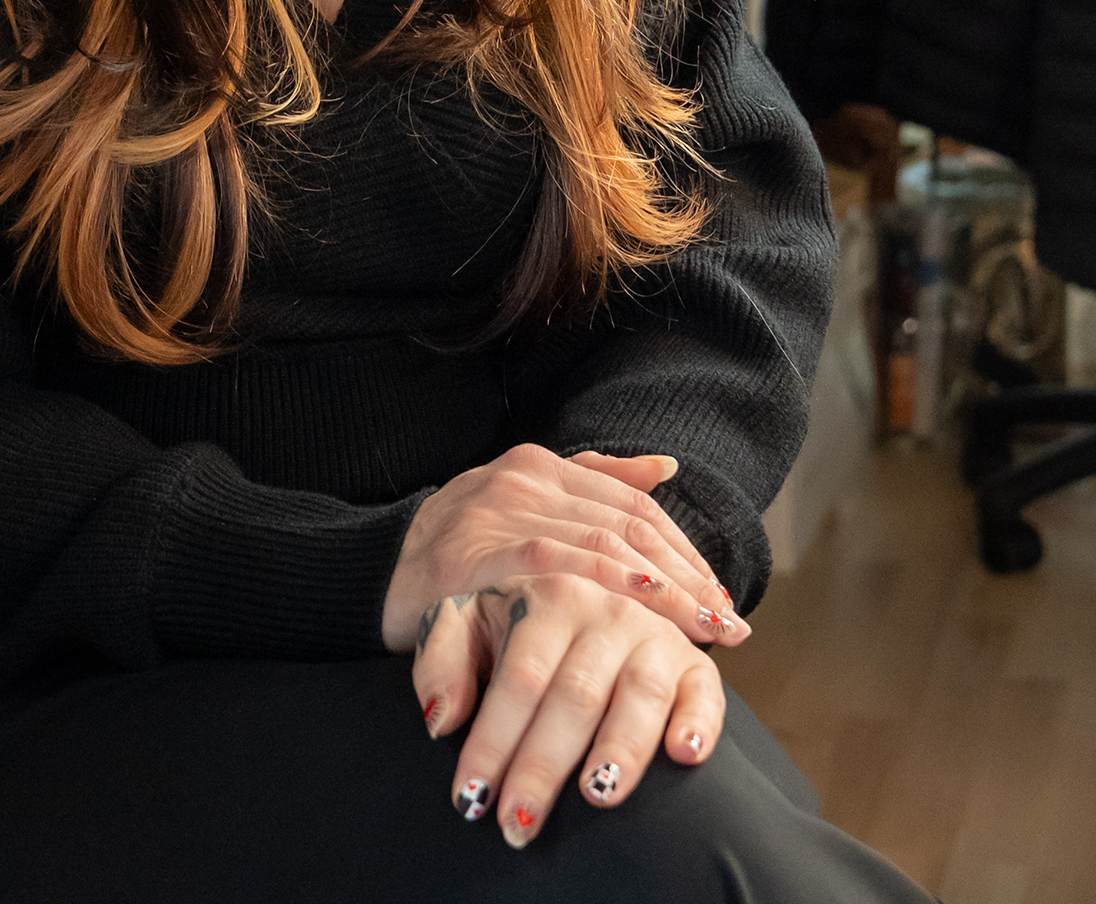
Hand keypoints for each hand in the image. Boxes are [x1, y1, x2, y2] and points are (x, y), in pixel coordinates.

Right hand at [380, 444, 747, 653]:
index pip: (632, 504)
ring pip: (599, 544)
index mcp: (537, 466)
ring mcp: (498, 516)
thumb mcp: (520, 505)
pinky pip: (553, 567)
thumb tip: (665, 466)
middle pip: (626, 525)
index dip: (683, 551)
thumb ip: (589, 481)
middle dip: (685, 578)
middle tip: (726, 625)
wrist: (368, 570)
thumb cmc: (453, 550)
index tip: (720, 598)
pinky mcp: (474, 556)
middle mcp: (522, 482)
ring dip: (658, 591)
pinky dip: (603, 582)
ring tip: (700, 628)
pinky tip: (642, 600)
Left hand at [412, 574, 721, 845]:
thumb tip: (441, 719)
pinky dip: (699, 722)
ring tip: (596, 795)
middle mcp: (604, 610)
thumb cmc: (514, 621)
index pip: (518, 681)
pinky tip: (684, 756)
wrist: (579, 583)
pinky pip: (705, 690)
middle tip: (517, 823)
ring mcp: (653, 633)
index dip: (493, 742)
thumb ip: (440, 661)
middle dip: (542, 767)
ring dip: (621, 749)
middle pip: (573, 696)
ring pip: (640, 694)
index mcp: (546, 598)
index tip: (471, 796)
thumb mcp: (464, 621)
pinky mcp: (693, 659)